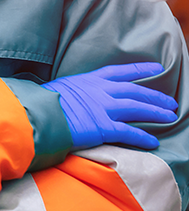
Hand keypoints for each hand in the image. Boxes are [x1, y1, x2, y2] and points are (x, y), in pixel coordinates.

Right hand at [41, 62, 177, 150]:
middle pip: (136, 92)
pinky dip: (143, 138)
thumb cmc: (42, 101)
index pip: (121, 72)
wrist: (38, 113)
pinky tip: (153, 142)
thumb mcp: (60, 87)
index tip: (156, 67)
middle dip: (156, 96)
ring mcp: (104, 109)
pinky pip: (129, 133)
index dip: (140, 69)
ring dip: (157, 113)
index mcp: (90, 80)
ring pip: (138, 109)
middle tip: (171, 102)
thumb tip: (71, 95)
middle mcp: (101, 91)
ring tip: (171, 118)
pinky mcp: (104, 128)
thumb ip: (73, 90)